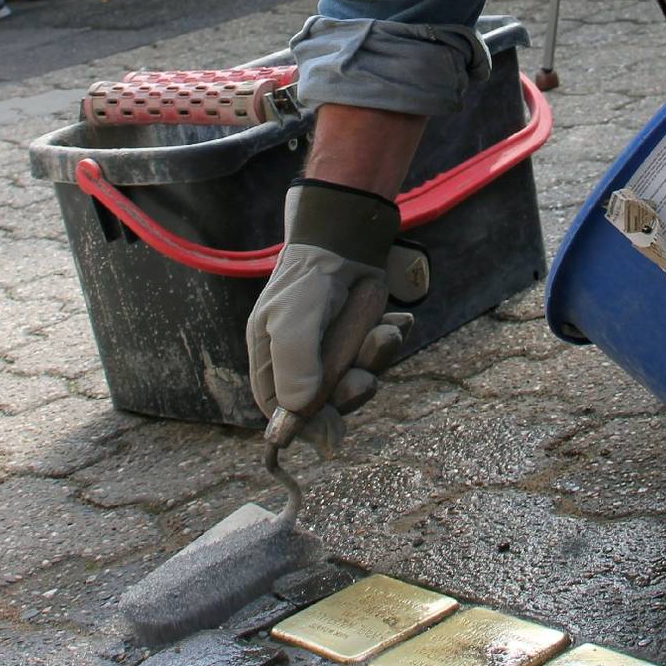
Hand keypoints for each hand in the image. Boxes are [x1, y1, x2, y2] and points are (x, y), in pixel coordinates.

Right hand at [246, 180, 413, 455]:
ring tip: (384, 334)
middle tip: (362, 378)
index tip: (329, 426)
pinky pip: (380, 358)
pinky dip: (391, 340)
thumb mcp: (292, 318)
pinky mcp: (361, 340)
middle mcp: (302, 362)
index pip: (280, 411)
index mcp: (271, 361)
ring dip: (375, 361)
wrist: (345, 239)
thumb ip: (294, 362)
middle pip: (326, 405)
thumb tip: (299, 410)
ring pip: (359, 381)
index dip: (304, 425)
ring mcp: (334, 352)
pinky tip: (394, 322)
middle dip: (350, 393)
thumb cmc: (308, 278)